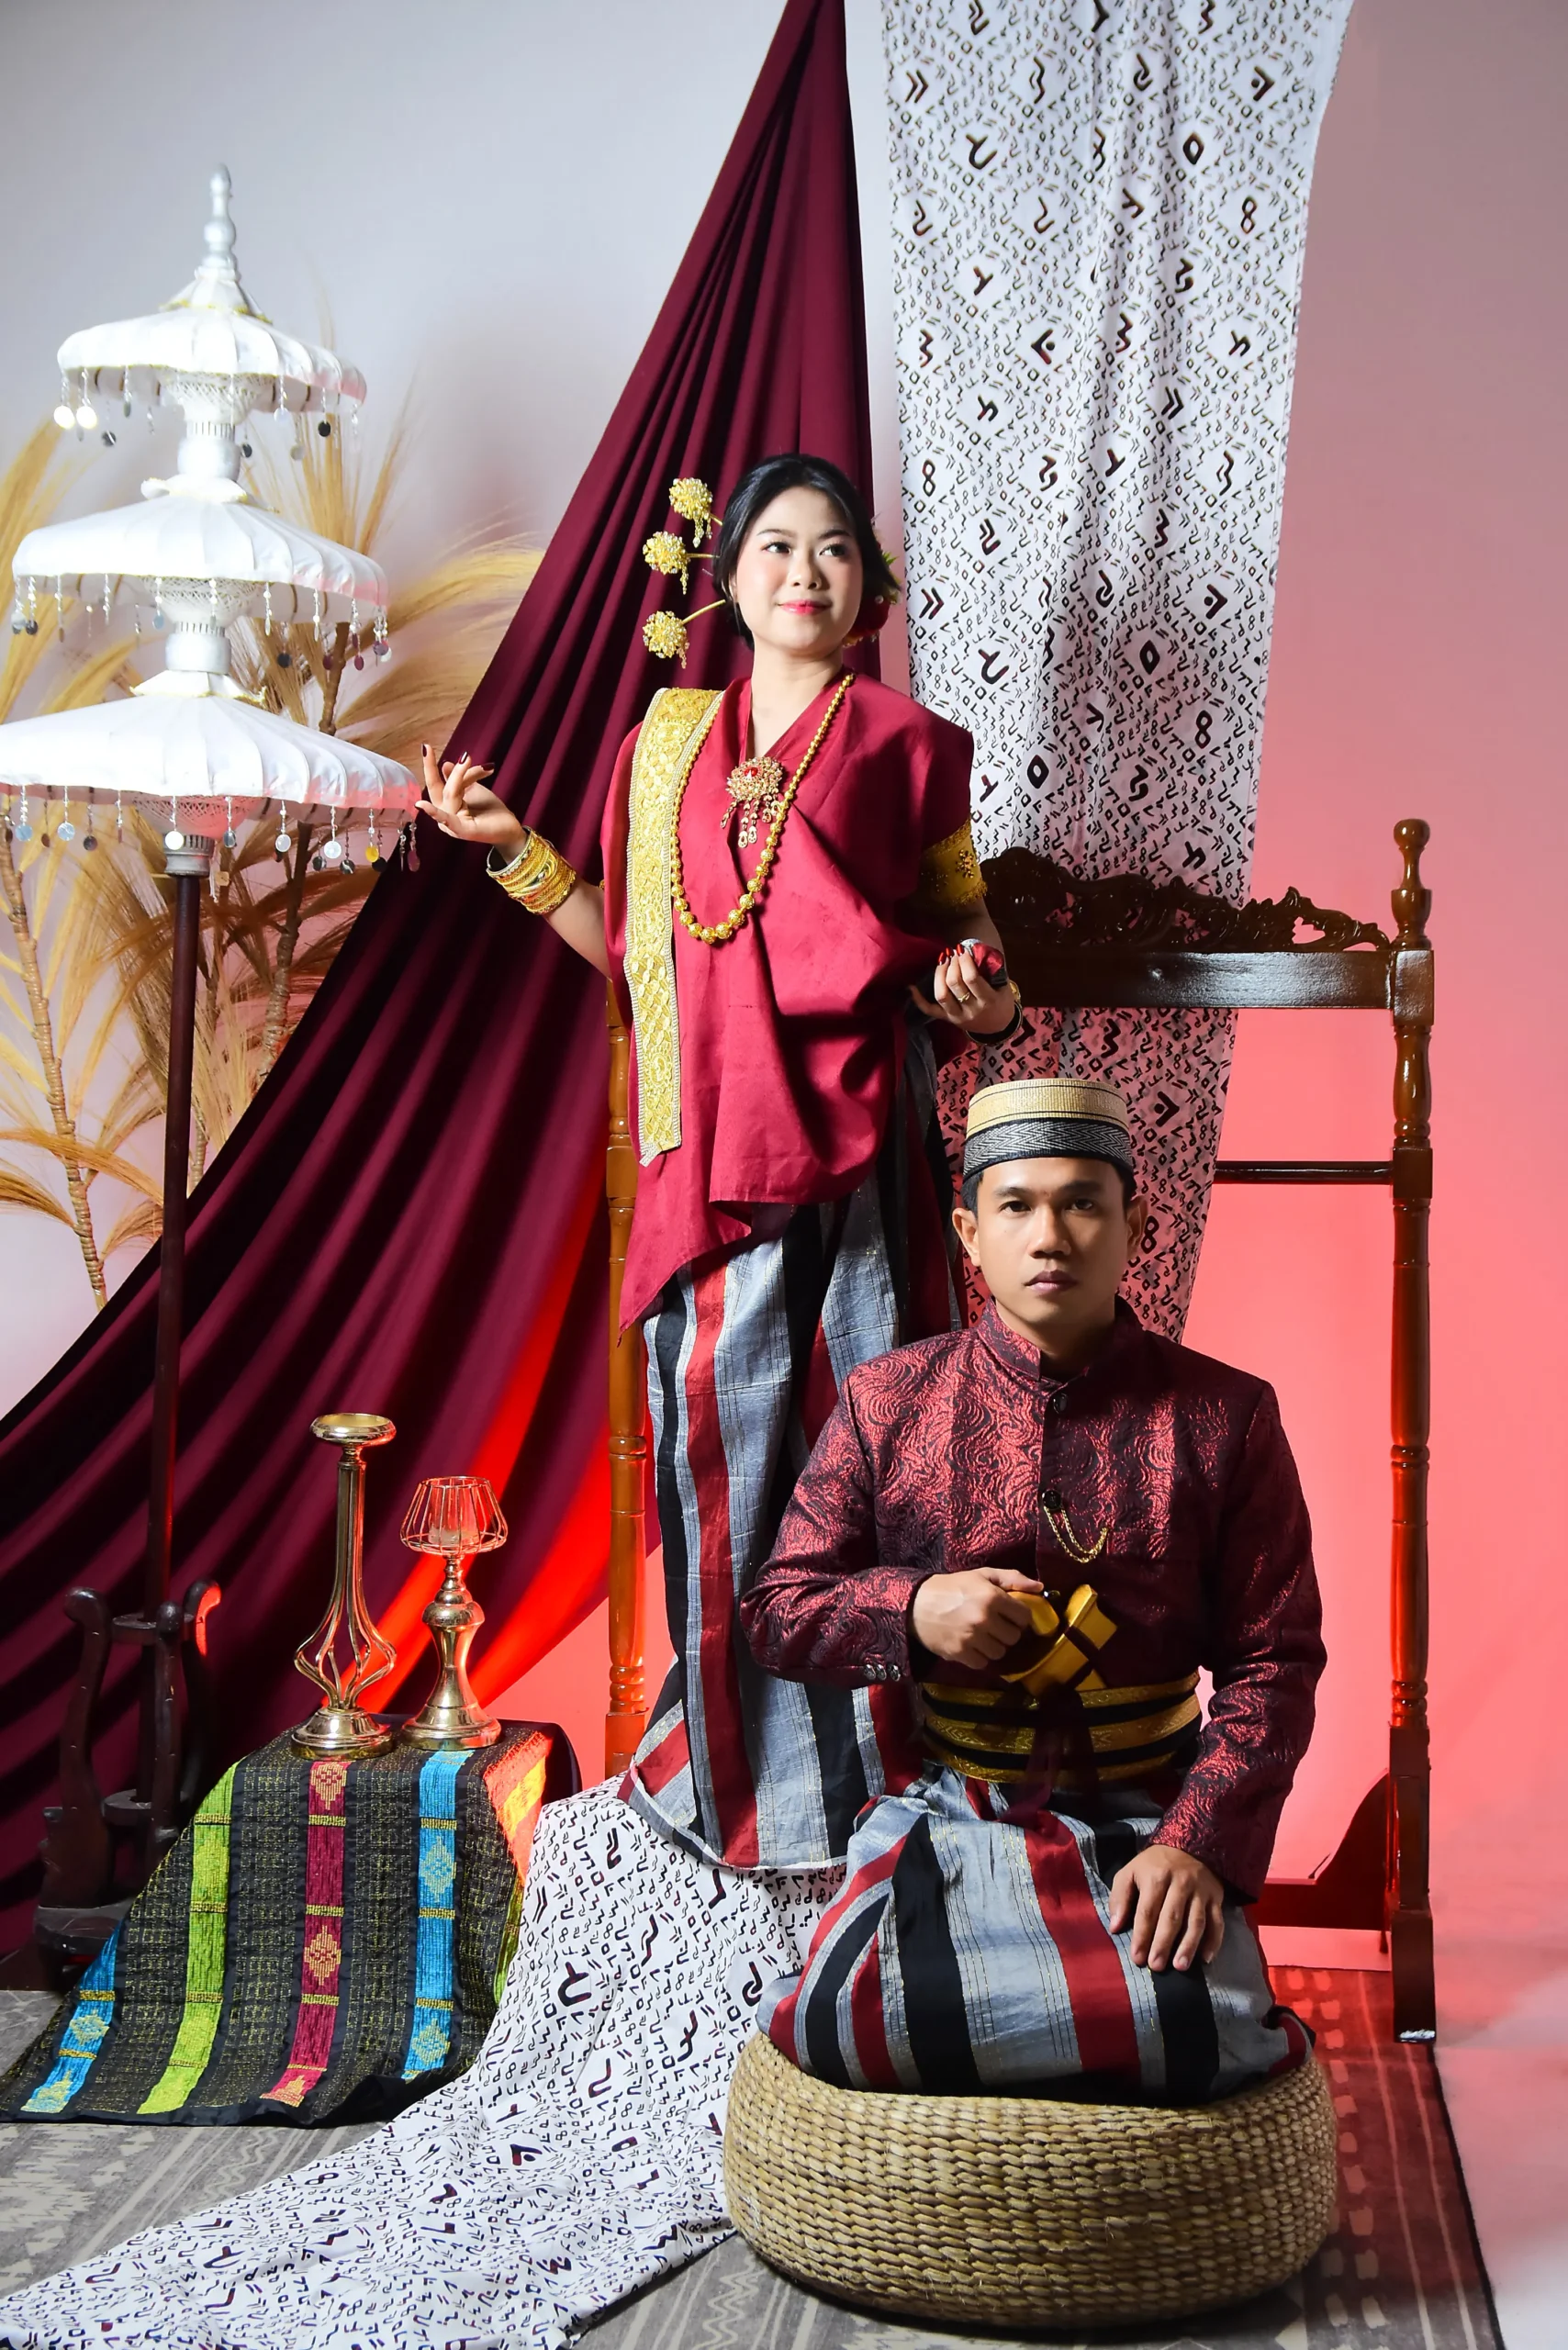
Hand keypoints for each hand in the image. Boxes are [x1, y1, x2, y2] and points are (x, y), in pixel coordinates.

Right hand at [414, 744, 523, 856]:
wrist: (509, 828)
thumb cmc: (490, 810)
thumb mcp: (472, 789)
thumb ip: (458, 779)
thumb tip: (445, 765)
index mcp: (444, 805)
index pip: (438, 783)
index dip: (430, 766)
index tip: (426, 746)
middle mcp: (444, 815)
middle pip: (440, 788)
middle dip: (439, 769)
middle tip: (462, 755)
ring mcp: (452, 825)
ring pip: (450, 793)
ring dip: (464, 776)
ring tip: (481, 766)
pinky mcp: (462, 831)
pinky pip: (448, 820)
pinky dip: (435, 813)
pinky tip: (422, 805)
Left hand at [909, 945, 1015, 1035]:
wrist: (997, 1028)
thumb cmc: (1001, 1002)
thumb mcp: (1003, 986)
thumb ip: (991, 969)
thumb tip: (973, 948)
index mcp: (987, 1000)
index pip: (972, 979)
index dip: (965, 961)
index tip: (962, 950)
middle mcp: (971, 1010)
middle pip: (954, 984)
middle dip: (952, 965)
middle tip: (953, 954)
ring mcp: (957, 1016)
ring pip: (941, 995)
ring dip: (939, 975)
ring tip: (943, 961)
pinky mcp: (947, 1019)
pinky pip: (929, 1010)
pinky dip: (918, 999)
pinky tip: (911, 987)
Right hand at [911, 1567, 1042, 1668]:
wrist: (916, 1604)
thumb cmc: (952, 1587)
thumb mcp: (981, 1575)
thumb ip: (1013, 1579)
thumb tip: (1041, 1587)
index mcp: (992, 1597)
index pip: (1024, 1617)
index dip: (1020, 1616)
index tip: (1011, 1615)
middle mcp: (984, 1618)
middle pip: (1014, 1637)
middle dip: (1007, 1631)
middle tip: (995, 1625)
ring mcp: (972, 1638)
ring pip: (1001, 1652)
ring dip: (994, 1645)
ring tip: (983, 1635)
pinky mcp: (960, 1653)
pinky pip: (983, 1663)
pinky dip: (980, 1656)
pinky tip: (971, 1644)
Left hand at [1107, 1844, 1225, 1972]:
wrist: (1189, 1845)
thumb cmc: (1154, 1865)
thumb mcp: (1130, 1872)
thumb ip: (1120, 1898)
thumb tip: (1115, 1927)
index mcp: (1156, 1877)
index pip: (1147, 1911)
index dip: (1142, 1935)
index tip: (1137, 1958)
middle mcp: (1180, 1884)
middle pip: (1172, 1917)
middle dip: (1163, 1944)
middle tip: (1156, 1966)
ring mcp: (1200, 1892)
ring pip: (1196, 1921)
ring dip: (1189, 1945)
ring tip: (1180, 1966)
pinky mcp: (1216, 1898)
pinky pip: (1217, 1921)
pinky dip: (1214, 1941)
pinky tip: (1206, 1958)